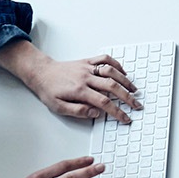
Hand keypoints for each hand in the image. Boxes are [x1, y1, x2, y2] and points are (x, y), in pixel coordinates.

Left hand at [23, 54, 141, 123]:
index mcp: (80, 91)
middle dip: (127, 97)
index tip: (126, 118)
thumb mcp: (58, 107)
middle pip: (112, 86)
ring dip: (125, 80)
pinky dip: (116, 64)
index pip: (104, 102)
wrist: (42, 73)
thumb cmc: (49, 91)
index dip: (117, 111)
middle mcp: (86, 78)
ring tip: (134, 89)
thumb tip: (96, 114)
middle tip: (136, 105)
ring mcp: (88, 68)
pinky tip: (123, 72)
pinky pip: (105, 59)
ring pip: (112, 71)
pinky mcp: (88, 61)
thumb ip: (78, 111)